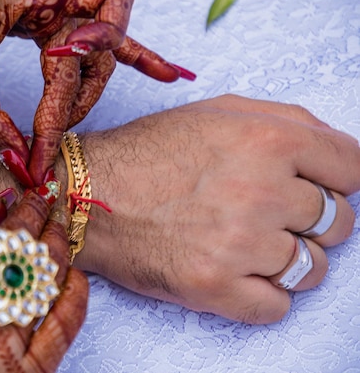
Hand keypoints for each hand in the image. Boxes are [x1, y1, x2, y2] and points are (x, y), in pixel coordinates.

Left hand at [0, 0, 192, 185]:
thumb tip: (13, 153)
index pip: (86, 40)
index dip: (76, 87)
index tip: (45, 132)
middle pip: (103, 50)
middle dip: (77, 98)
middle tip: (44, 139)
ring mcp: (62, 4)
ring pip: (102, 52)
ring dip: (86, 92)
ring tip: (59, 127)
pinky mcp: (54, 17)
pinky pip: (104, 38)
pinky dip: (135, 56)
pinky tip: (165, 73)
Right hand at [0, 184, 87, 372]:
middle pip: (8, 251)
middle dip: (29, 212)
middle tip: (39, 195)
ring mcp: (2, 349)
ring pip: (42, 279)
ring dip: (54, 243)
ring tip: (56, 224)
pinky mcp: (32, 372)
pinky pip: (64, 324)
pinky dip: (72, 291)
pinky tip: (71, 273)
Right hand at [73, 94, 359, 323]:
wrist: (87, 194)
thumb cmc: (149, 152)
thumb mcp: (217, 112)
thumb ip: (289, 120)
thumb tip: (339, 152)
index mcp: (269, 141)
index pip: (354, 168)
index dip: (337, 179)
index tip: (319, 187)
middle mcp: (262, 192)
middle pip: (339, 222)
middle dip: (311, 219)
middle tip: (268, 214)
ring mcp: (240, 245)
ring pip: (312, 269)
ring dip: (288, 260)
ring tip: (247, 245)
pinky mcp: (215, 287)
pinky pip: (277, 307)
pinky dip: (263, 295)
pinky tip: (235, 273)